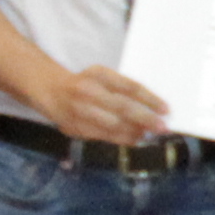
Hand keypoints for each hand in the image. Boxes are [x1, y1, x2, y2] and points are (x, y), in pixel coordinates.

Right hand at [46, 60, 175, 145]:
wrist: (49, 89)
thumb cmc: (84, 83)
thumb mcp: (101, 76)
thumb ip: (122, 89)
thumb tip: (151, 108)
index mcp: (99, 74)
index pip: (129, 87)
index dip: (150, 99)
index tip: (165, 109)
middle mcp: (88, 91)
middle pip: (123, 107)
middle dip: (146, 119)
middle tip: (162, 127)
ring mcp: (80, 110)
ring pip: (113, 125)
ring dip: (134, 132)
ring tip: (148, 135)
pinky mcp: (73, 127)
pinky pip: (102, 136)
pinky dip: (120, 140)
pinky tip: (133, 140)